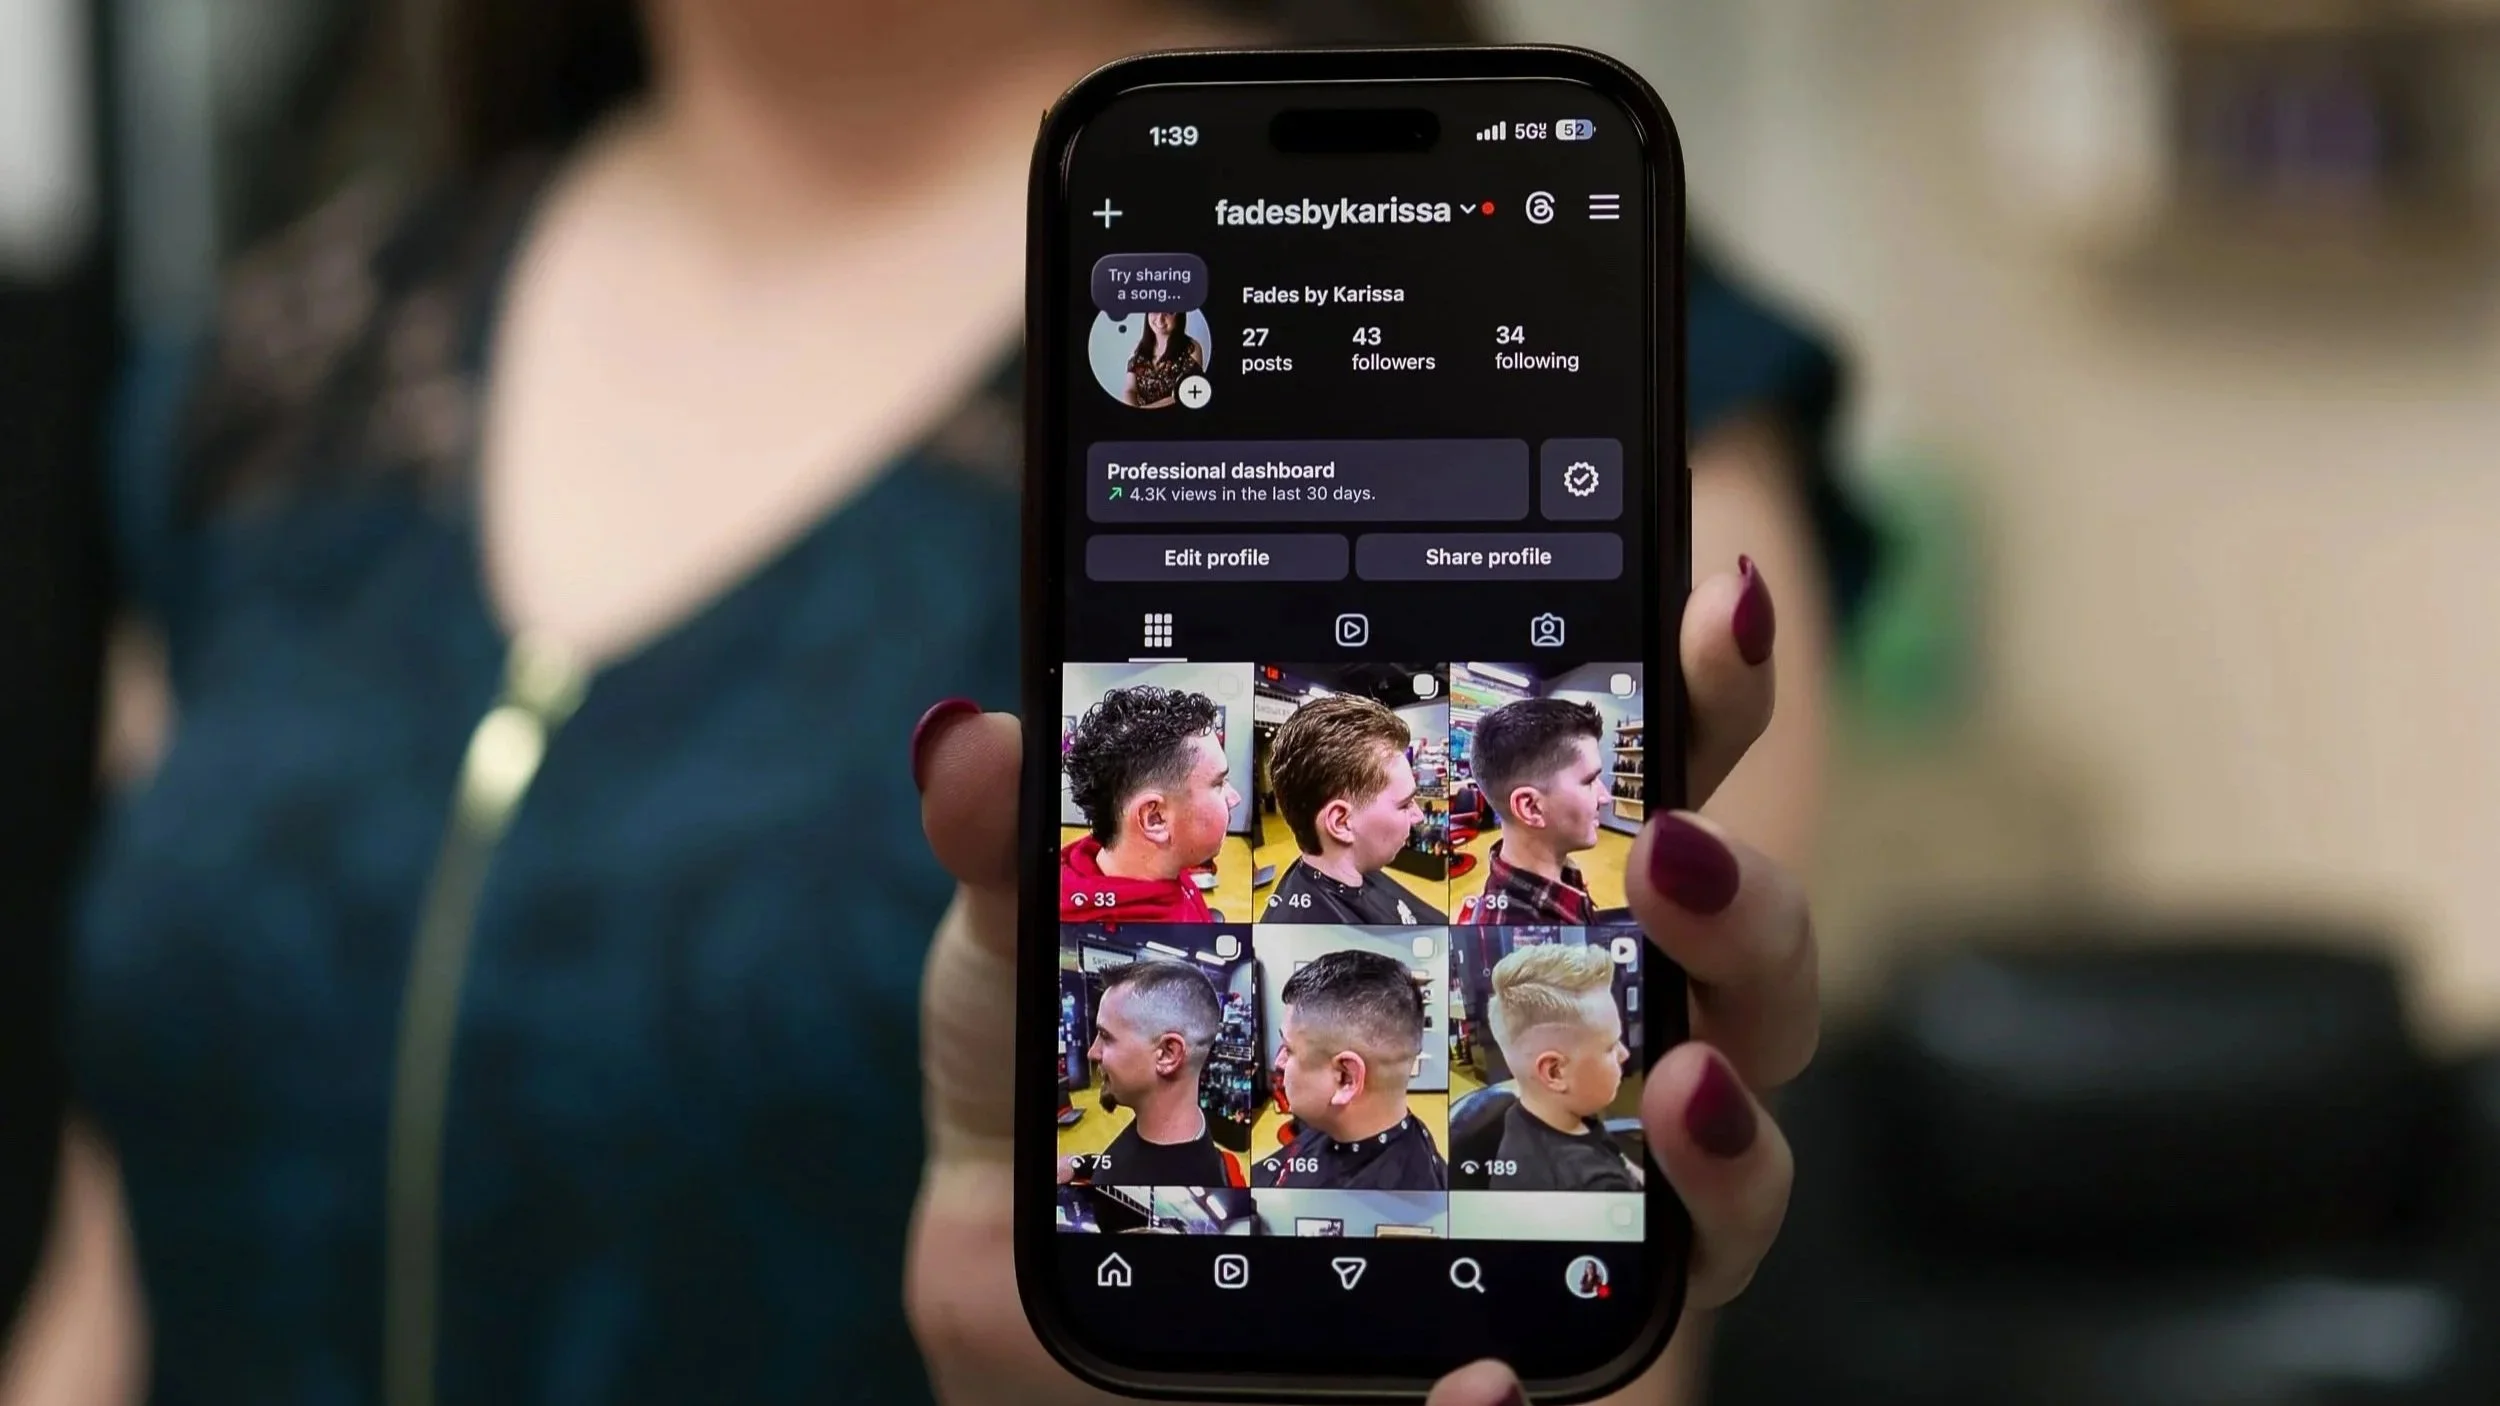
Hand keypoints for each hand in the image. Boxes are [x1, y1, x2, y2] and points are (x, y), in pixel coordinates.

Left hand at [905, 558, 1812, 1404]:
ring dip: (1736, 1108)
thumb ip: (1023, 840)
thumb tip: (970, 734)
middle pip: (1729, 943)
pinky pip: (1625, 1326)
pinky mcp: (1530, 1313)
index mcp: (1464, 882)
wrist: (1035, 1290)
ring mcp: (1563, 1168)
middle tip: (1677, 848)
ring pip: (1730, 1135)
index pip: (1616, 770)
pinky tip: (1490, 1363)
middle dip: (1747, 888)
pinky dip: (1596, 1338)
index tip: (1711, 612)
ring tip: (1677, 1075)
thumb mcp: (1031, 947)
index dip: (1694, 686)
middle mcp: (1551, 1012)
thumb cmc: (1068, 1089)